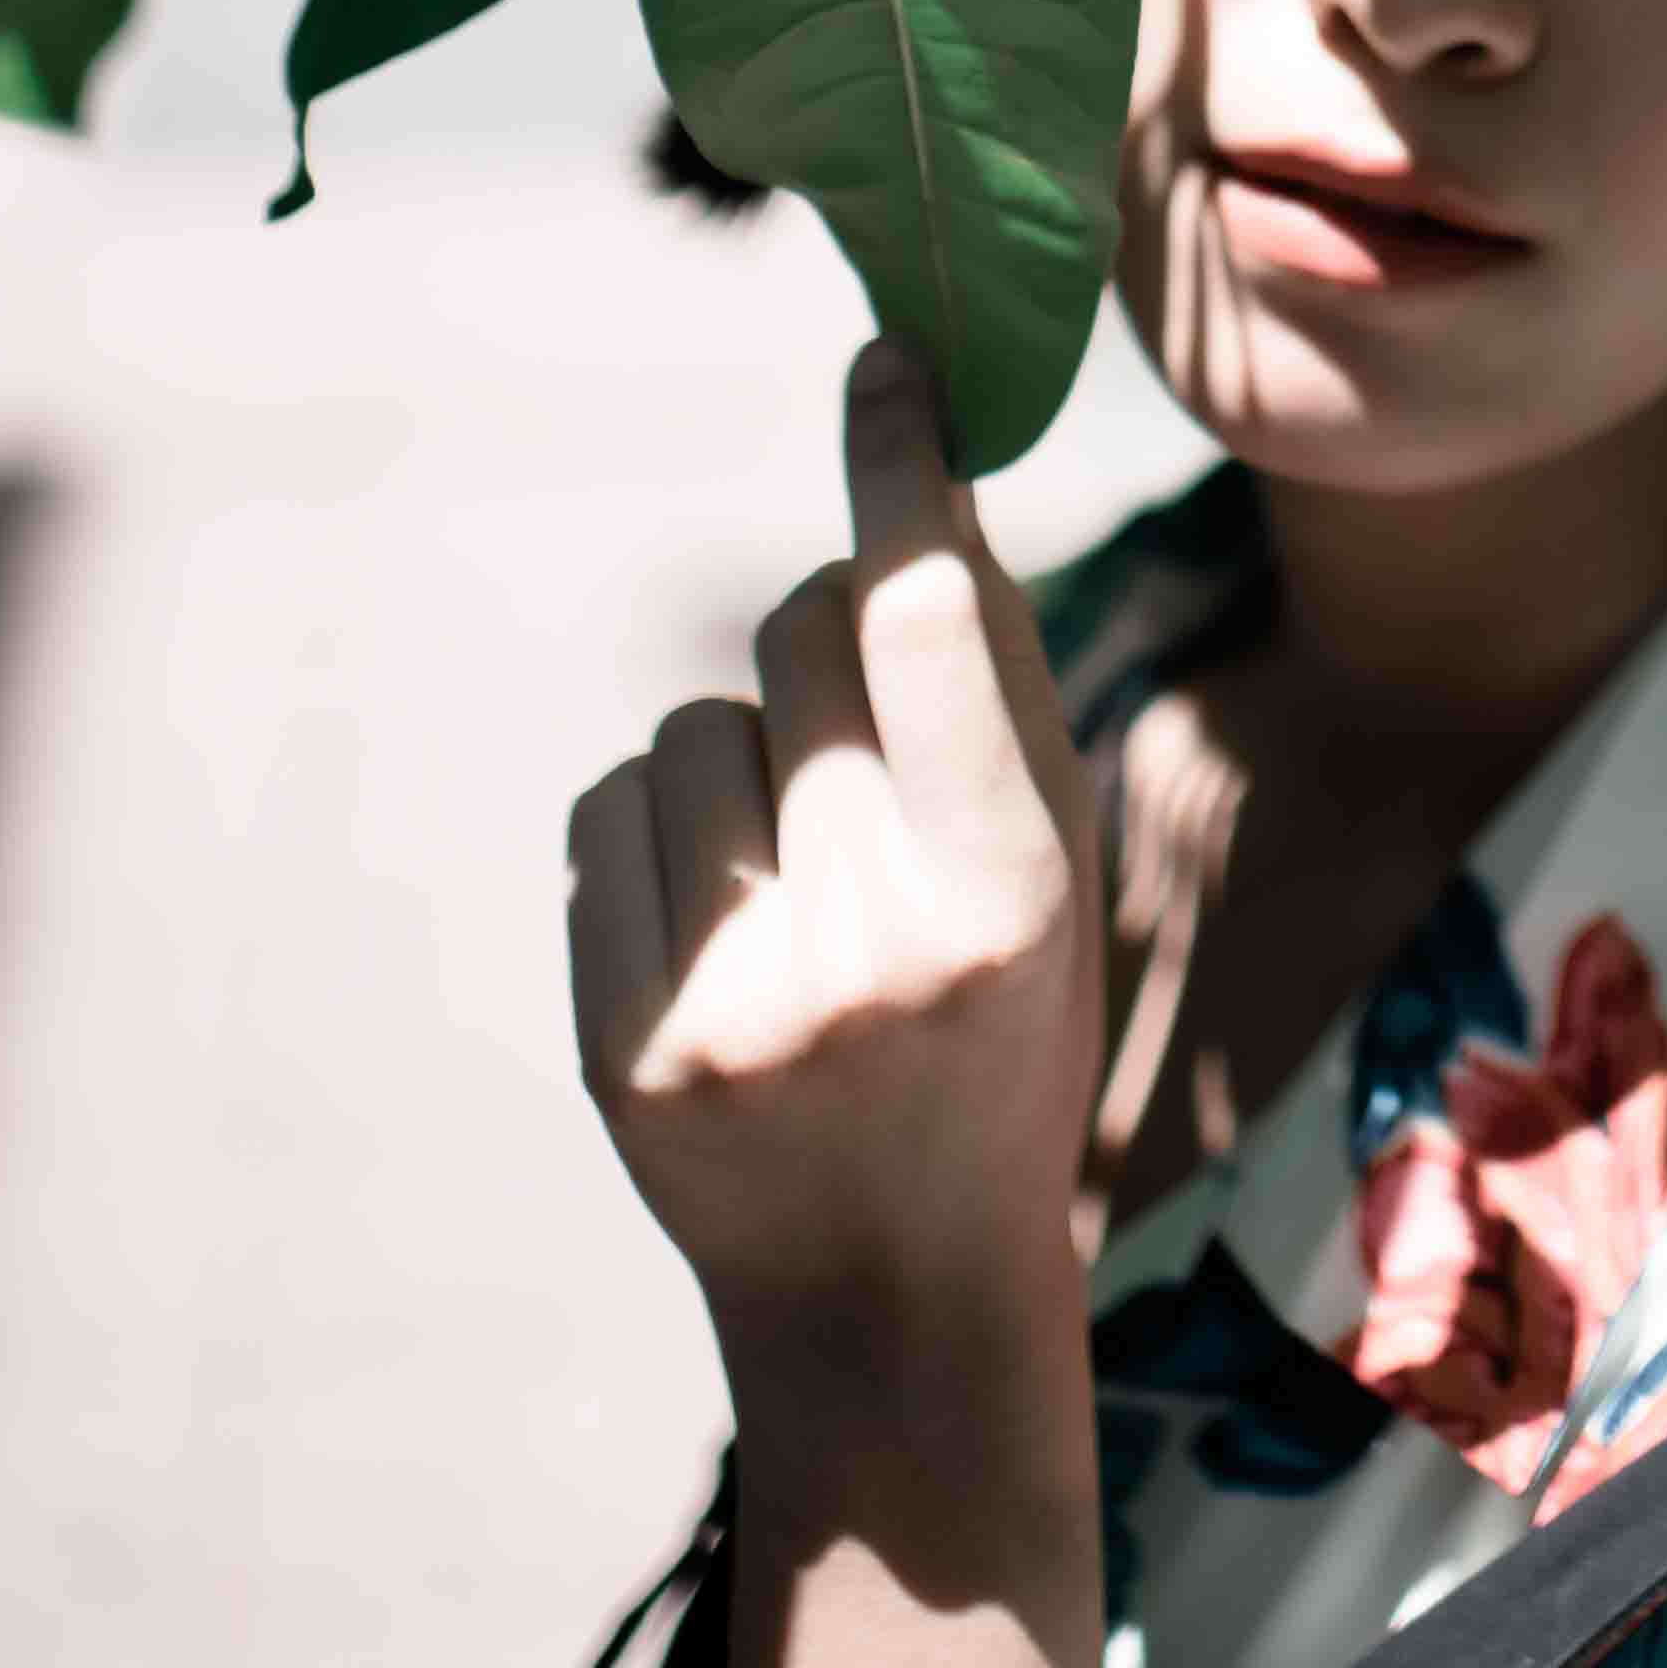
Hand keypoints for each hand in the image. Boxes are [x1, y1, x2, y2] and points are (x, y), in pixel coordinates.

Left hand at [570, 336, 1106, 1412]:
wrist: (891, 1299)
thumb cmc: (1002, 1043)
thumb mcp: (1056, 875)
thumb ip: (998, 691)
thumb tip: (924, 491)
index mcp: (1009, 887)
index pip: (933, 615)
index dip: (902, 469)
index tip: (884, 368)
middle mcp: (871, 940)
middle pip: (802, 642)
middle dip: (826, 656)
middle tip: (866, 768)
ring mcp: (732, 999)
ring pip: (692, 722)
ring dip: (739, 759)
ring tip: (795, 883)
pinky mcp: (623, 1042)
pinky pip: (611, 812)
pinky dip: (661, 833)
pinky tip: (722, 927)